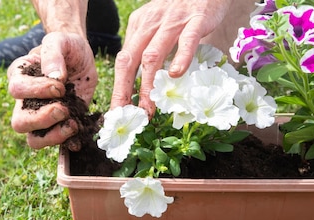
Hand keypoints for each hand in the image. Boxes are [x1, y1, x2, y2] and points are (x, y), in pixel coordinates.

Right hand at [8, 32, 97, 148]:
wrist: (82, 59)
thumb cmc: (67, 47)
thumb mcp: (60, 40)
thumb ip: (53, 54)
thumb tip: (54, 77)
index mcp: (20, 77)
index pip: (17, 90)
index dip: (37, 90)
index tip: (60, 85)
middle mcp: (25, 101)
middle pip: (19, 122)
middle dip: (41, 119)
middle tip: (63, 110)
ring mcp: (40, 117)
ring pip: (33, 140)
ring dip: (53, 137)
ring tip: (73, 125)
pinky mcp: (57, 126)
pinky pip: (56, 144)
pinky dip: (67, 143)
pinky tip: (79, 136)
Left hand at [110, 0, 232, 115]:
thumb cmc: (182, 8)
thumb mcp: (157, 24)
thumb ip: (150, 46)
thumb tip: (144, 79)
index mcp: (139, 27)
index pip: (123, 61)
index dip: (118, 87)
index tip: (117, 110)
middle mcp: (150, 24)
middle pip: (130, 60)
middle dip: (124, 90)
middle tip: (125, 114)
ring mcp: (172, 21)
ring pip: (153, 55)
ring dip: (149, 83)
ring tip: (148, 107)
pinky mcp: (196, 19)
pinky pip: (186, 40)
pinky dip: (180, 58)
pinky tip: (176, 74)